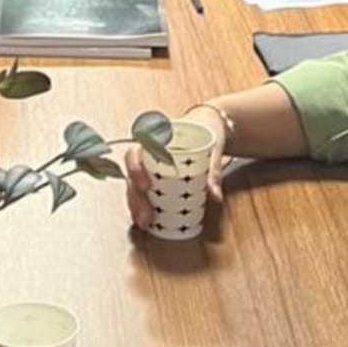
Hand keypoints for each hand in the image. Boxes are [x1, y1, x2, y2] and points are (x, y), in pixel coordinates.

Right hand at [122, 102, 229, 231]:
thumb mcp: (212, 147)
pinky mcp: (154, 176)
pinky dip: (142, 205)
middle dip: (135, 198)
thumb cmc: (206, 130)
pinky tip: (145, 220)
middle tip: (145, 216)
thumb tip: (215, 196)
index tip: (145, 185)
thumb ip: (213, 169)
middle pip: (132, 175)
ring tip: (144, 222)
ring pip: (134, 185)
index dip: (135, 169)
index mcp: (155, 139)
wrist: (208, 123)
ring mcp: (149, 165)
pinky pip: (142, 191)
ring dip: (136, 205)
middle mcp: (148, 152)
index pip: (136, 152)